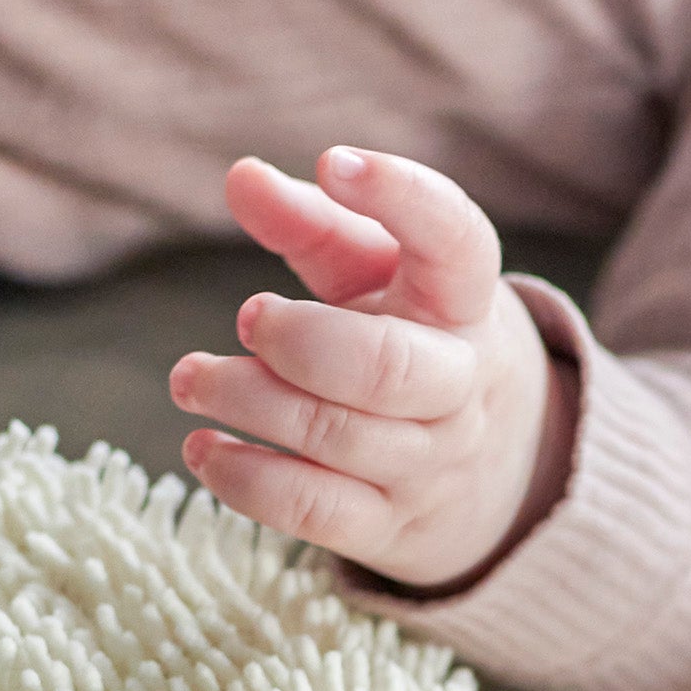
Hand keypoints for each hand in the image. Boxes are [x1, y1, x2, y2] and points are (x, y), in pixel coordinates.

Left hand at [171, 148, 577, 591]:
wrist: (499, 468)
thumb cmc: (413, 339)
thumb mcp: (379, 273)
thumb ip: (314, 222)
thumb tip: (241, 177)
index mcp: (463, 304)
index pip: (457, 242)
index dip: (403, 197)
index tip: (336, 163)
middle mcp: (460, 387)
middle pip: (386, 368)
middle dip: (301, 341)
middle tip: (248, 317)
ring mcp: (430, 464)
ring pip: (336, 437)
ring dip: (247, 401)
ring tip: (191, 378)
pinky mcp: (392, 526)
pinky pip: (316, 511)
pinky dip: (246, 481)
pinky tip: (204, 450)